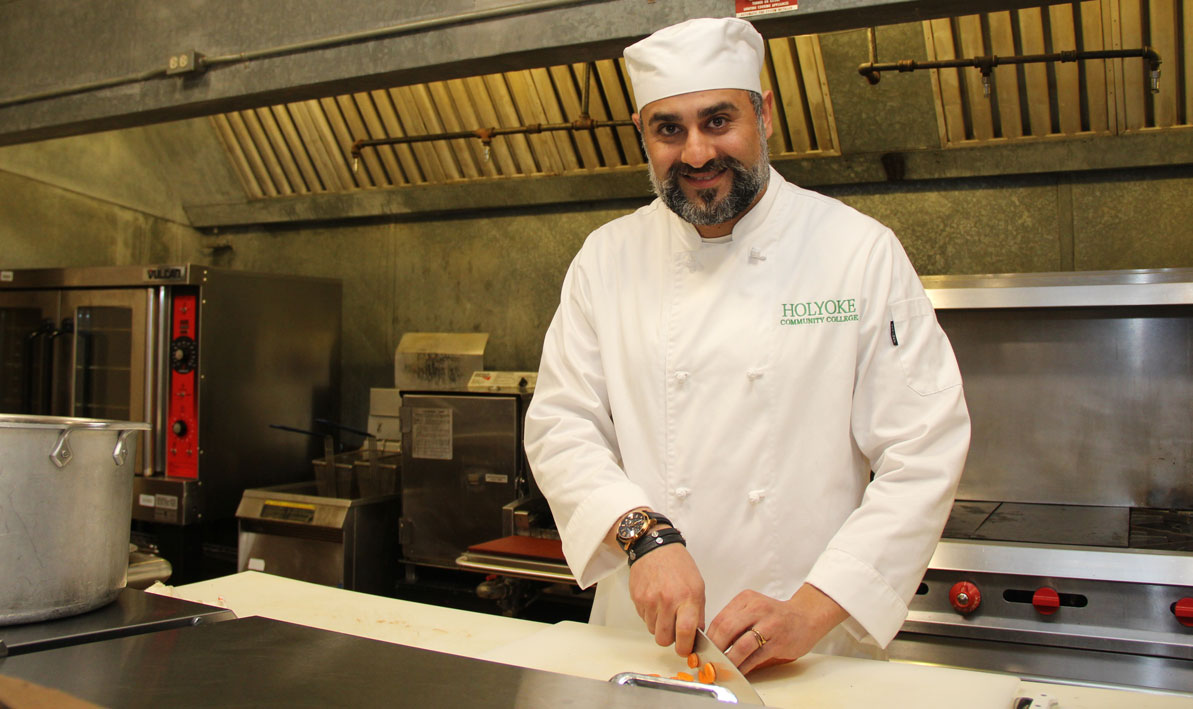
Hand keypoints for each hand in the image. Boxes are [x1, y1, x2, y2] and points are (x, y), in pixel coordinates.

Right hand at [628, 542, 705, 656]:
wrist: (655, 548)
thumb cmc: (679, 566)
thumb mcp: (698, 587)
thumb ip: (698, 613)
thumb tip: (696, 637)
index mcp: (688, 597)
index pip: (686, 631)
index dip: (685, 647)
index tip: (686, 650)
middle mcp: (668, 600)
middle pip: (664, 638)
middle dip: (670, 640)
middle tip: (674, 631)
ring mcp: (650, 600)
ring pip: (653, 631)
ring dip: (659, 627)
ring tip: (664, 611)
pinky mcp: (637, 599)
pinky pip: (644, 619)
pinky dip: (650, 616)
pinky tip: (655, 602)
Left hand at [706, 583, 847, 674]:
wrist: (806, 617)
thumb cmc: (776, 616)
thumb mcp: (754, 609)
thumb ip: (735, 621)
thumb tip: (712, 643)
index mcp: (746, 598)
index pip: (720, 618)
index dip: (708, 637)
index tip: (702, 649)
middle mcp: (757, 608)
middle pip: (726, 629)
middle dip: (714, 648)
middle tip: (708, 660)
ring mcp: (769, 624)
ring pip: (740, 644)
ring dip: (728, 659)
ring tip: (721, 667)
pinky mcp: (778, 641)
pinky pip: (755, 656)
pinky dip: (744, 666)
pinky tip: (738, 671)